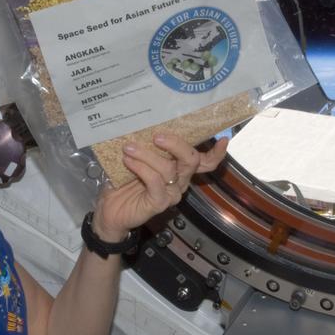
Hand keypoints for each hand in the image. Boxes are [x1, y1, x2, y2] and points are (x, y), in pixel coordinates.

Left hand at [90, 132, 229, 239]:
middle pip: (191, 160)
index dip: (216, 153)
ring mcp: (171, 193)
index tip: (223, 139)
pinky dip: (141, 168)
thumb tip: (145, 123)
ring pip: (169, 168)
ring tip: (128, 148)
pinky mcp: (159, 203)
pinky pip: (155, 182)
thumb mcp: (137, 159)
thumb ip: (147, 146)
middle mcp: (180, 181)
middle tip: (157, 136)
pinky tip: (128, 162)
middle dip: (176, 144)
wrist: (111, 211)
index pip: (206, 162)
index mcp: (179, 169)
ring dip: (147, 154)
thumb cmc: (124, 183)